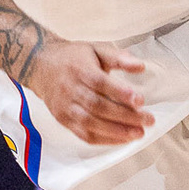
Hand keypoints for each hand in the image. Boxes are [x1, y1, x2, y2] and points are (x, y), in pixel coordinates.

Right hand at [22, 40, 152, 146]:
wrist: (41, 66)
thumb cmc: (72, 58)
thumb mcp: (95, 49)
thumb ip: (118, 57)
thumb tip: (140, 66)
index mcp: (79, 69)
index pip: (100, 83)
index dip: (120, 93)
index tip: (140, 100)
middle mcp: (70, 89)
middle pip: (98, 106)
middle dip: (125, 116)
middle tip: (147, 120)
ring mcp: (66, 107)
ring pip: (91, 123)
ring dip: (117, 131)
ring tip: (138, 133)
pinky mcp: (63, 120)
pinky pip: (84, 134)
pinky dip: (104, 140)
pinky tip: (121, 138)